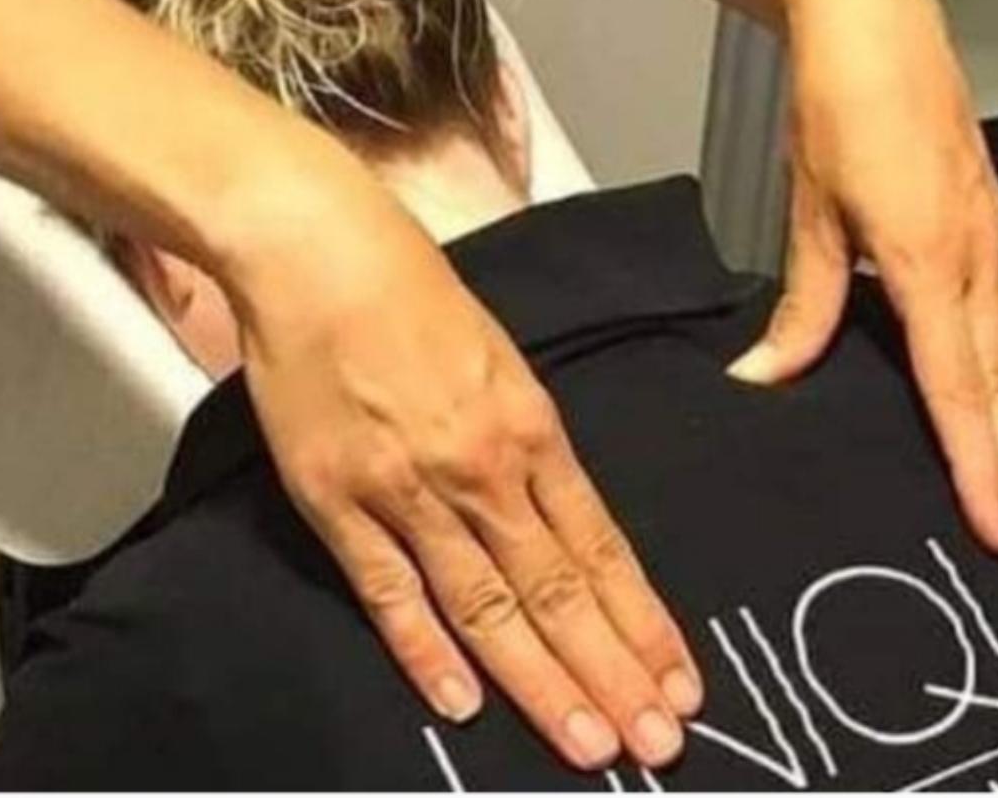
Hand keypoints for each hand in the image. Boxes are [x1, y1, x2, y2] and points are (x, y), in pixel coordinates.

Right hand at [223, 188, 700, 769]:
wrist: (317, 252)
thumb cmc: (408, 291)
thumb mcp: (499, 359)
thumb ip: (528, 445)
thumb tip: (561, 521)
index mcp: (532, 428)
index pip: (602, 549)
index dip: (643, 624)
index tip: (680, 683)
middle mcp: (481, 469)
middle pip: (559, 592)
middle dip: (613, 675)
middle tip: (658, 745)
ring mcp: (407, 490)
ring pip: (487, 606)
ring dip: (541, 682)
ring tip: (589, 745)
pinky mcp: (337, 500)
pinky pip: (390, 590)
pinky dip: (425, 651)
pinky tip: (462, 702)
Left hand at [728, 0, 997, 560]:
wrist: (878, 29)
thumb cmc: (835, 114)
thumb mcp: (810, 210)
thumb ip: (804, 304)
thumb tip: (760, 378)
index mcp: (925, 263)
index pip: (952, 385)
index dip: (975, 462)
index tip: (997, 527)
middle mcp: (976, 264)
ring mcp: (994, 249)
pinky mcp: (996, 235)